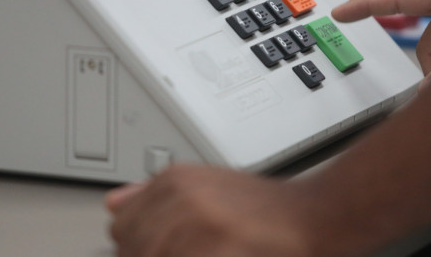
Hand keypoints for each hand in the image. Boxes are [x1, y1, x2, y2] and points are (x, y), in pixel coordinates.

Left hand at [106, 165, 315, 256]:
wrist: (315, 215)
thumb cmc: (266, 208)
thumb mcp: (206, 186)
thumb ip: (155, 196)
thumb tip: (115, 203)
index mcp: (174, 180)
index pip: (122, 227)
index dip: (136, 248)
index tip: (161, 250)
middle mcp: (182, 198)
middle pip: (133, 251)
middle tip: (195, 251)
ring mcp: (199, 226)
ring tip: (213, 251)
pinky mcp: (217, 250)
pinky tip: (222, 255)